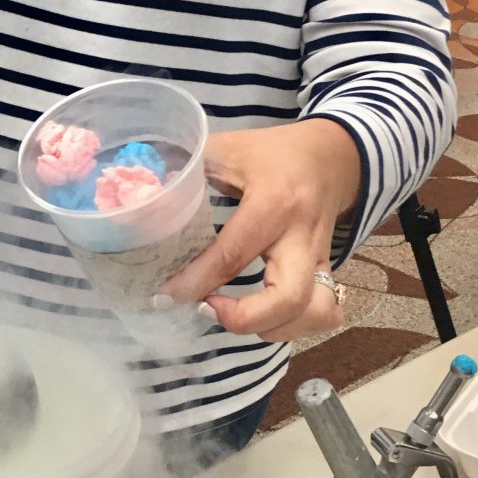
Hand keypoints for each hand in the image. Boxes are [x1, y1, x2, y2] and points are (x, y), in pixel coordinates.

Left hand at [163, 119, 360, 341]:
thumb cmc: (274, 153)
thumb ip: (186, 168)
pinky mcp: (327, 274)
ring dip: (271, 329)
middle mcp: (302, 237)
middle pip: (289, 298)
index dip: (196, 283)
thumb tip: (142, 194)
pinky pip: (324, 314)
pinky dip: (292, 327)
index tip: (166, 297)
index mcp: (274, 203)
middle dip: (244, 319)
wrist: (335, 154)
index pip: (233, 255)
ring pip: (315, 314)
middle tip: (207, 310)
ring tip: (234, 315)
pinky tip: (264, 319)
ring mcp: (320, 260)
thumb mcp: (229, 149)